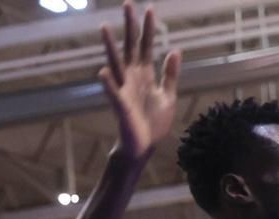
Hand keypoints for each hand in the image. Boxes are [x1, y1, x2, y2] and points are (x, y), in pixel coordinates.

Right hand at [99, 1, 181, 160]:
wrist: (145, 145)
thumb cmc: (154, 121)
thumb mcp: (168, 95)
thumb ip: (170, 74)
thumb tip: (175, 50)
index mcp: (144, 73)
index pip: (146, 45)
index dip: (148, 28)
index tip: (150, 9)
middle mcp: (132, 76)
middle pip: (130, 46)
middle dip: (129, 26)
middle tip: (128, 4)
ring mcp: (124, 89)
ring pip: (116, 63)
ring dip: (110, 46)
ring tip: (105, 28)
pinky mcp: (120, 105)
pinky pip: (113, 92)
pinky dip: (107, 82)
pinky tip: (103, 71)